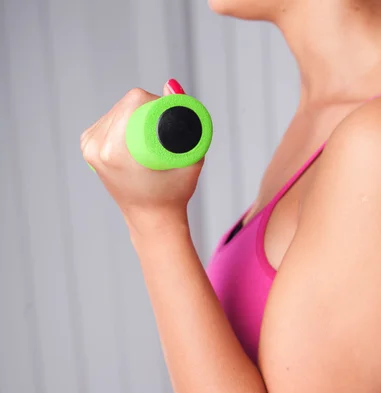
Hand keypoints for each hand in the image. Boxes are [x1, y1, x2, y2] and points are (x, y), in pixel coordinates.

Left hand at [80, 80, 203, 237]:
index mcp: (114, 150)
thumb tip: (169, 84)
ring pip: (117, 109)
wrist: (151, 219)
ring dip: (136, 114)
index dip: (158, 103)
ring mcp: (89, 147)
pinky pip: (109, 119)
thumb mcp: (190, 159)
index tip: (170, 121)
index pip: (134, 101)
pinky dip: (124, 120)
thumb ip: (189, 119)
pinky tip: (134, 134)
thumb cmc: (173, 193)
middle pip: (126, 103)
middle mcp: (96, 147)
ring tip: (151, 138)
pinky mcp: (88, 147)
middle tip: (164, 130)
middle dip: (148, 107)